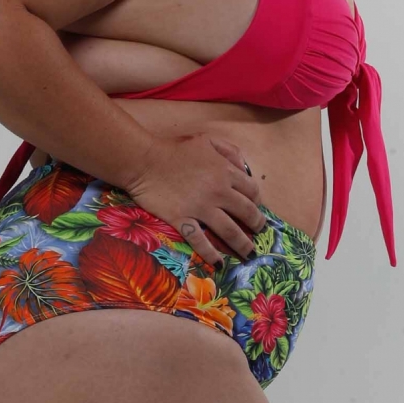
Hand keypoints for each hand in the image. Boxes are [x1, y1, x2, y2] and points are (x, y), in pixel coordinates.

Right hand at [125, 131, 265, 266]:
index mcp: (225, 172)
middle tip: (259, 232)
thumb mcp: (207, 140)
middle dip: (257, 225)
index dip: (257, 202)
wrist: (144, 160)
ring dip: (242, 244)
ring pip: (229, 231)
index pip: (252, 191)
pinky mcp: (183, 220)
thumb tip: (244, 168)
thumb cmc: (174, 149)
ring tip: (249, 254)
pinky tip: (218, 262)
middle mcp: (218, 192)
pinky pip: (200, 240)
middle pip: (246, 213)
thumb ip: (229, 151)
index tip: (256, 209)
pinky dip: (211, 253)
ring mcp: (201, 208)